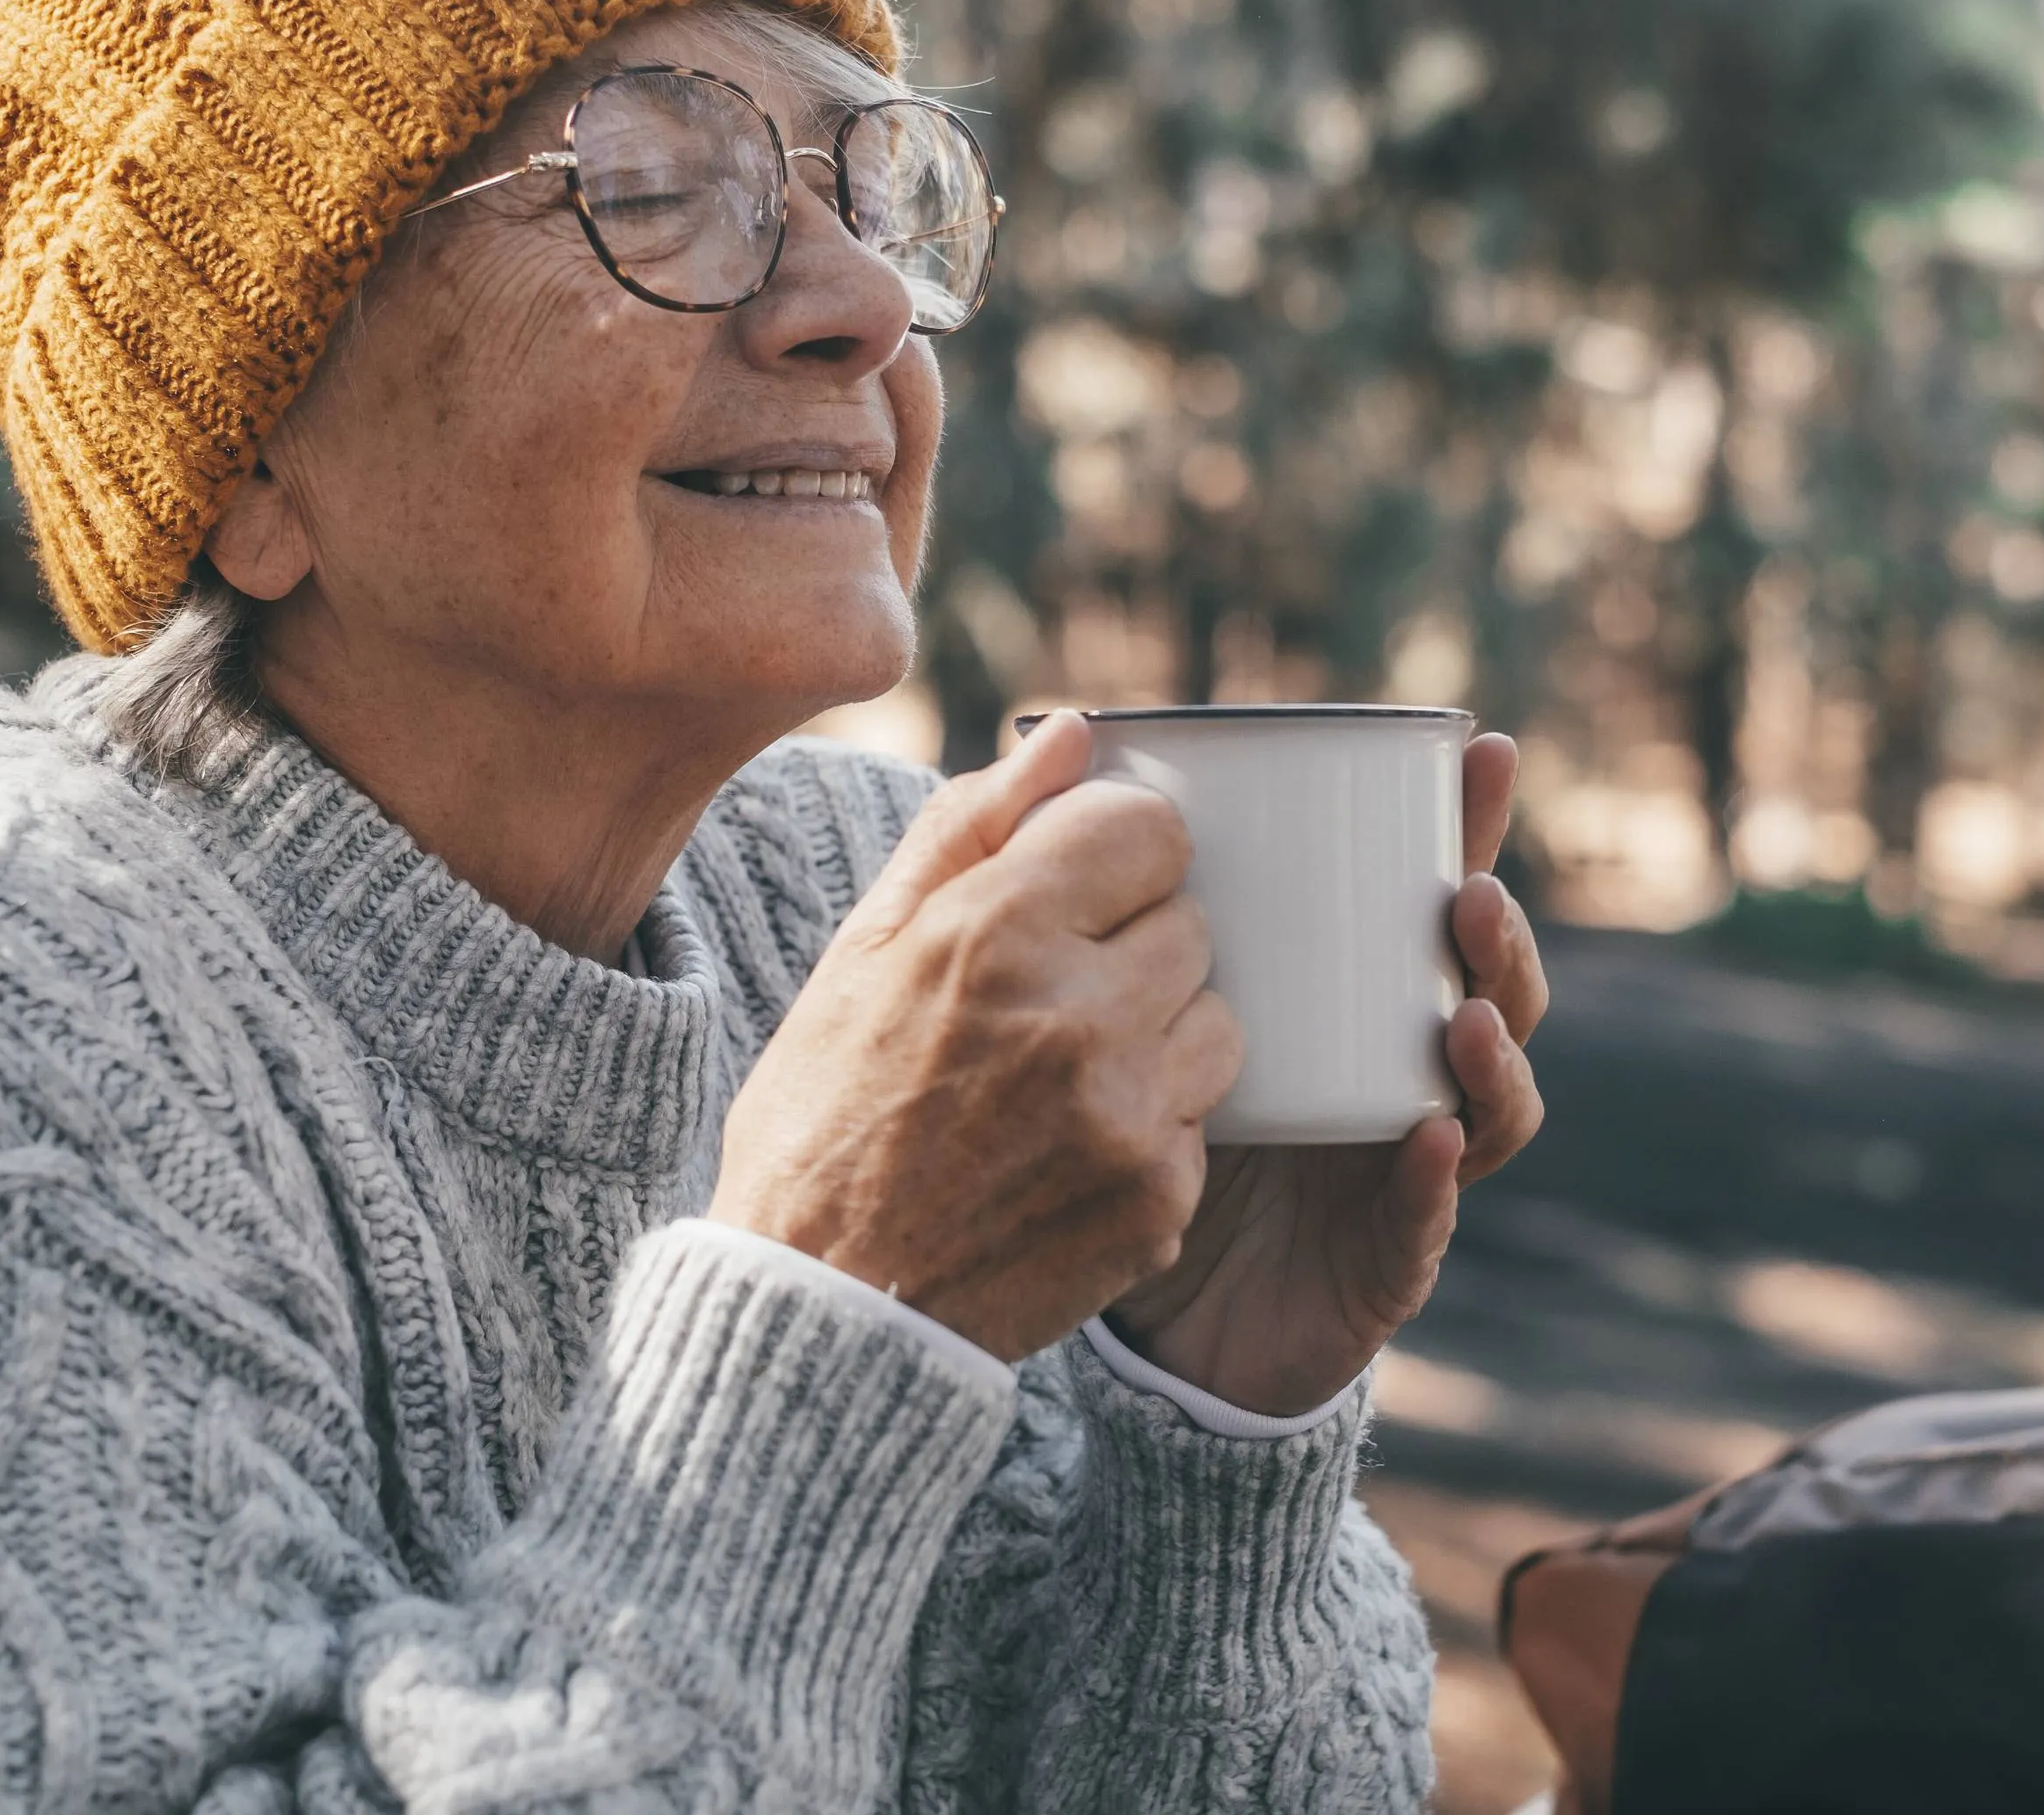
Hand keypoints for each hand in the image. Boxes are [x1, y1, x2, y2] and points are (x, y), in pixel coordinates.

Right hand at [710, 712, 1240, 1361]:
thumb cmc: (828, 1114)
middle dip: (1132, 948)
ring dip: (1160, 1037)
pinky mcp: (1161, 1198)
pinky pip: (1203, 1121)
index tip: (1073, 896)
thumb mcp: (864, 951)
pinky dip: (1152, 1129)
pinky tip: (1068, 1154)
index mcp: (995, 929)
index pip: (1149, 828)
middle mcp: (1076, 1013)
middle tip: (1053, 1003)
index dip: (1111, 858)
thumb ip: (973, 826)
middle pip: (1190, 922)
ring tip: (1067, 1078)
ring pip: (1217, 1020)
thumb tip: (1075, 734)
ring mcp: (1128, 1112)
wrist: (826, 1309)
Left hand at [1102, 732, 1548, 1414]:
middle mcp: (1394, 1076)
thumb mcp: (1114, 1006)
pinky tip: (1431, 1136)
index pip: (1426, 903)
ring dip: (1493, 1049)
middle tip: (1470, 894)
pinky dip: (1436, 1178)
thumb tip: (1062, 732)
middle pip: (1486, 992)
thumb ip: (1091, 879)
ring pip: (1490, 1101)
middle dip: (1498, 939)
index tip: (1482, 755)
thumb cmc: (1129, 1139)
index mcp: (1346, 1003)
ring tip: (1463, 1012)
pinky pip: (1424, 1219)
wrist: (1138, 1318)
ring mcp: (1401, 1169)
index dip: (1468, 831)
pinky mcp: (1383, 1261)